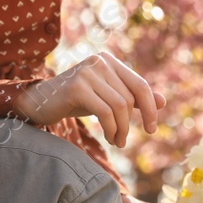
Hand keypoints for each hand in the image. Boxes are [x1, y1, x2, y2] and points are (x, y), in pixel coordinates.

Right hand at [14, 52, 160, 146]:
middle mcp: (100, 61)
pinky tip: (108, 137)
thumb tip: (163, 102)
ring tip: (116, 141)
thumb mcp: (106, 97)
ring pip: (119, 106)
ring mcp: (87, 72)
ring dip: (121, 129)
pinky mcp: (77, 87)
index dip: (150, 108)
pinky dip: (111, 128)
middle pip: (130, 98)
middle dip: (130, 124)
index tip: (151, 129)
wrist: (40, 102)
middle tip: (122, 141)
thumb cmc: (75, 100)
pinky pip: (105, 112)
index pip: (140, 85)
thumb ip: (132, 98)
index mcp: (109, 61)